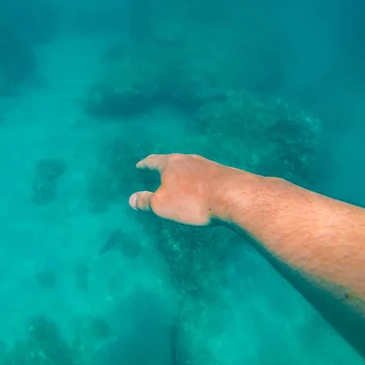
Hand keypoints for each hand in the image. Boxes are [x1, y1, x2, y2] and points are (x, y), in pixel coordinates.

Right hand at [128, 154, 248, 225]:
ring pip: (190, 167)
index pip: (153, 161)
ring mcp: (207, 164)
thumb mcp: (162, 205)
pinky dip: (197, 181)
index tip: (139, 165)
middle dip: (164, 167)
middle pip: (173, 161)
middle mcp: (188, 159)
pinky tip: (200, 187)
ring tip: (179, 179)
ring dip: (182, 173)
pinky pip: (204, 176)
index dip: (144, 164)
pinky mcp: (222, 173)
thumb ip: (145, 202)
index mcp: (171, 164)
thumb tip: (131, 199)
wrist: (233, 196)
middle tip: (157, 170)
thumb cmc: (192, 201)